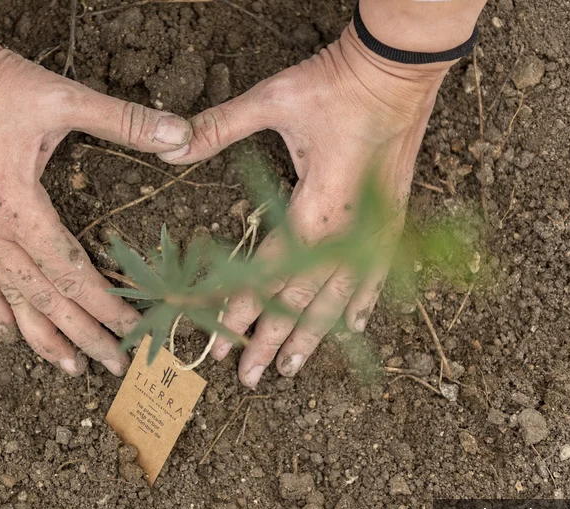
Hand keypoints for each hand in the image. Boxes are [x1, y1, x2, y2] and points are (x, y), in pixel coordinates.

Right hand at [0, 32, 191, 376]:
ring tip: (68, 367)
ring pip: (10, 298)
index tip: (134, 329)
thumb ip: (125, 121)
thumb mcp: (66, 98)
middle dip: (83, 334)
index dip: (105, 304)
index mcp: (17, 204)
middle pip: (45, 297)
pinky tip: (8, 334)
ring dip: (42, 336)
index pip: (70, 271)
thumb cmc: (1, 84)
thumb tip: (182, 135)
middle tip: (114, 365)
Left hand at [159, 23, 452, 387]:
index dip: (241, 309)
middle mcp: (348, 229)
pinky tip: (352, 327)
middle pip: (304, 299)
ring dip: (313, 335)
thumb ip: (220, 126)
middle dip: (272, 339)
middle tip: (248, 377)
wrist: (399, 69)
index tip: (217, 342)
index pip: (271, 272)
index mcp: (316, 205)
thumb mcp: (273, 100)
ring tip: (291, 368)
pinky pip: (376, 273)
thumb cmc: (337, 84)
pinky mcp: (391, 218)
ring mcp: (375, 228)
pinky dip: (361, 303)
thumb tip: (170, 145)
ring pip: (340, 297)